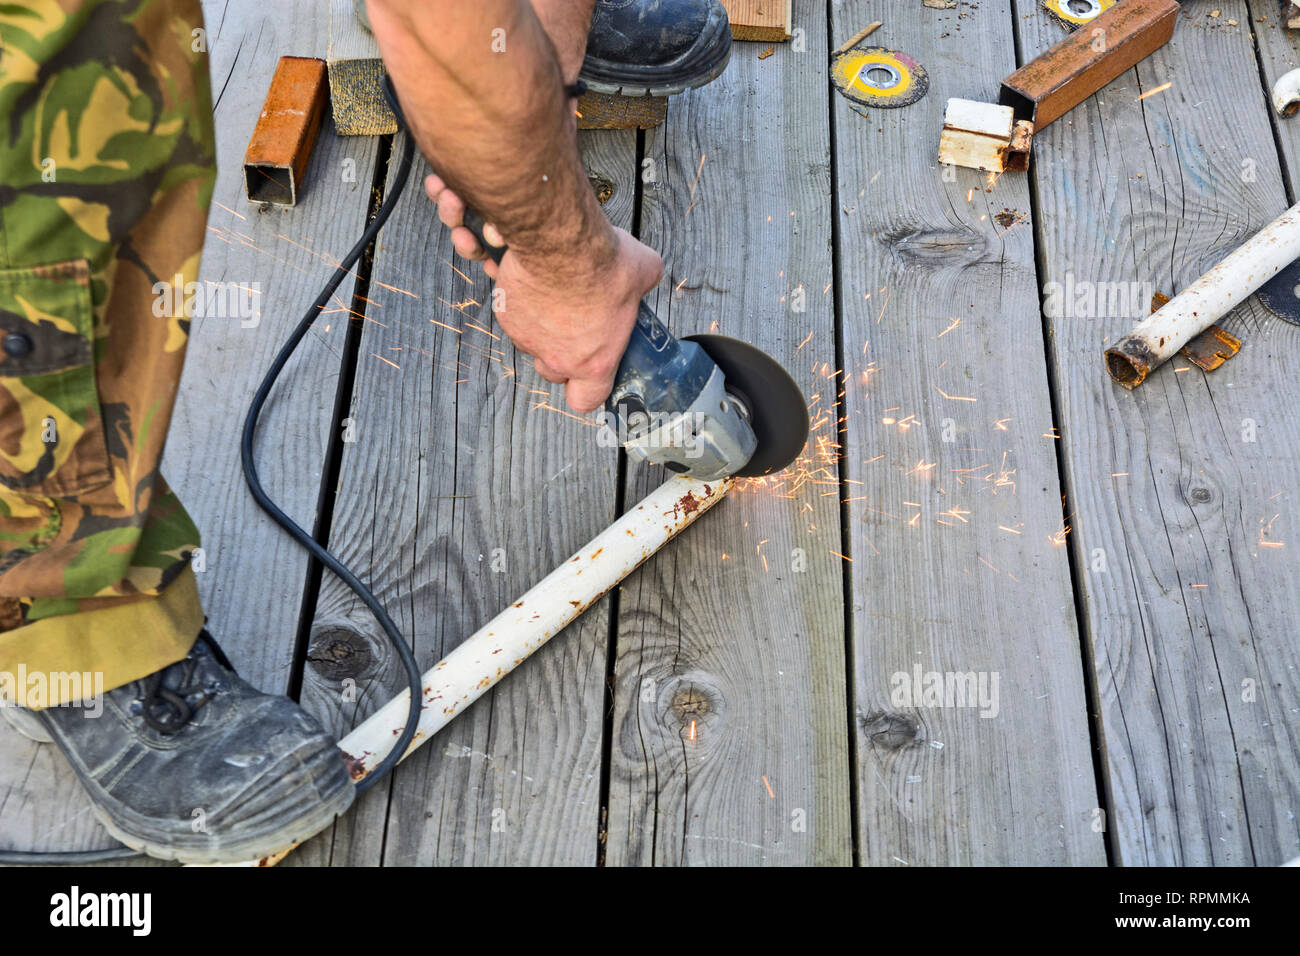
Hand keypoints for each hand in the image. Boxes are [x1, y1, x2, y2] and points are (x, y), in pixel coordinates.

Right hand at [425, 174, 662, 412]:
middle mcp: (557, 357)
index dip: (587, 390)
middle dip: (562, 354)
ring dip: (542, 326)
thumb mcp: (643, 272)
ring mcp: (527, 338)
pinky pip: (514, 315)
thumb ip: (645, 284)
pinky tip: (537, 279)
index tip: (591, 376)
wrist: (558, 242)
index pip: (585, 400)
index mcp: (594, 361)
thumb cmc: (601, 263)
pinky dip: (522, 301)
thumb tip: (648, 273)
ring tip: (556, 295)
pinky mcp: (506, 314)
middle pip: (554, 372)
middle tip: (575, 326)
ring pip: (532, 342)